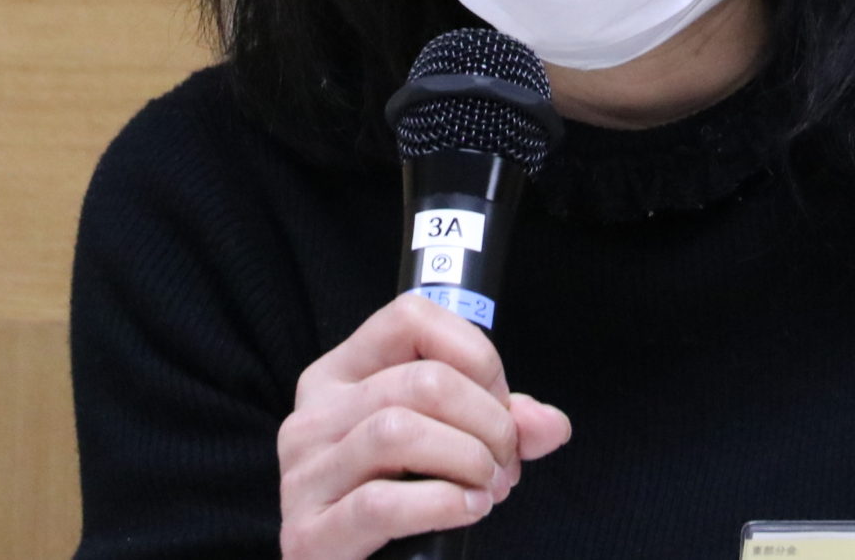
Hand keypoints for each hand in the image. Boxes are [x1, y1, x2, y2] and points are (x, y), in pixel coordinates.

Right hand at [277, 292, 572, 559]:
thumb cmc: (395, 503)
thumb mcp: (441, 445)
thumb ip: (498, 424)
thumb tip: (550, 424)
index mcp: (338, 377)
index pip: (411, 318)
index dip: (476, 354)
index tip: (501, 402)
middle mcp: (311, 416)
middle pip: (422, 382)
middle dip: (489, 421)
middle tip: (507, 462)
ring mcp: (303, 476)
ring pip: (400, 432)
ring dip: (469, 460)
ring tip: (489, 487)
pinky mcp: (309, 536)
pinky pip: (382, 504)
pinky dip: (442, 503)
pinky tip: (466, 510)